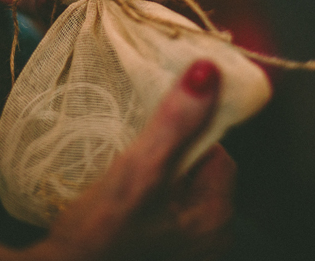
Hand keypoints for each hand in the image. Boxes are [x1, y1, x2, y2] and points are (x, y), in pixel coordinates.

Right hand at [29, 60, 235, 260]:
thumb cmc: (98, 236)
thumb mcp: (138, 171)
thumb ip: (175, 123)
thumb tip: (209, 71)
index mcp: (216, 217)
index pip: (216, 151)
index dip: (185, 132)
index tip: (150, 128)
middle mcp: (210, 240)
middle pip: (196, 172)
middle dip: (168, 155)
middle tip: (130, 150)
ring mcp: (185, 251)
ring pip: (177, 191)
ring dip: (154, 176)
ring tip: (121, 170)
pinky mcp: (160, 253)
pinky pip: (163, 213)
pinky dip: (145, 200)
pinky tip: (118, 200)